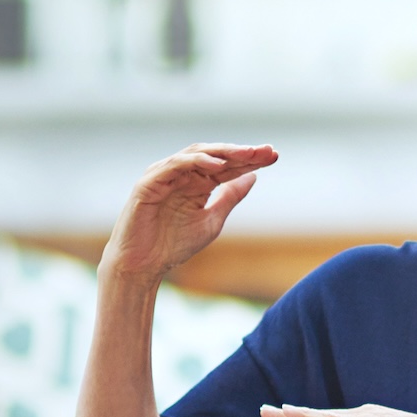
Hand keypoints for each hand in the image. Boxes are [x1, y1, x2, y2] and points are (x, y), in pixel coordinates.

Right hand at [98, 144, 277, 285]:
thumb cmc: (173, 245)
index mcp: (197, 183)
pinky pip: (174, 165)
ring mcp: (164, 176)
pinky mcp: (149, 183)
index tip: (274, 155)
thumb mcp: (212, 219)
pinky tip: (216, 164)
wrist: (142, 266)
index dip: (250, 160)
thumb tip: (254, 177)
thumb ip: (230, 197)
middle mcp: (181, 175)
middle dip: (241, 152)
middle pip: (215, 156)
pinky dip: (195, 161)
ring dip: (222, 152)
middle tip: (266, 150)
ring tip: (247, 153)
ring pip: (196, 154)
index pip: (227, 166)